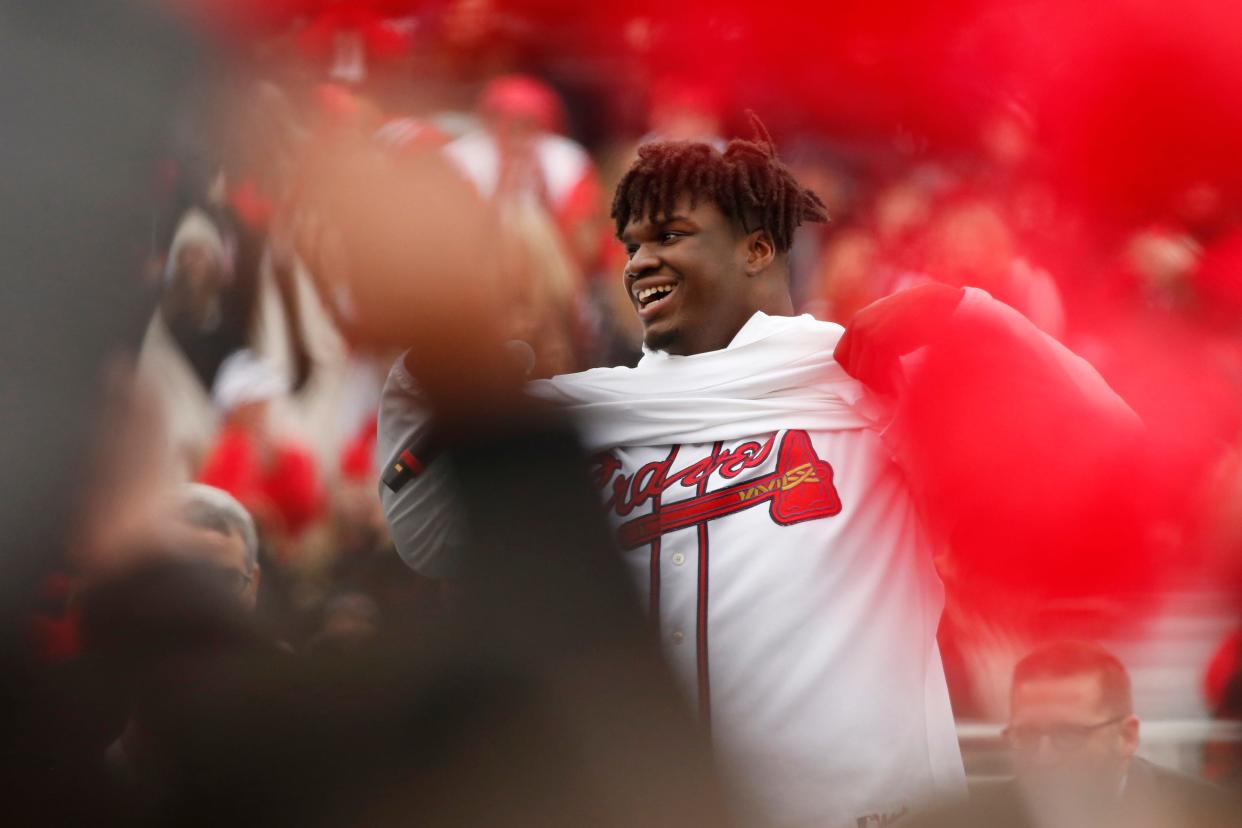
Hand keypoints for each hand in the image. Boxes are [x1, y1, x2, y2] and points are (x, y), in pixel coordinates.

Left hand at [833, 283, 964, 393]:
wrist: (938, 302)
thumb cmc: (917, 314)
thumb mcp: (887, 321)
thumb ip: (873, 337)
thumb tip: (864, 367)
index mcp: (857, 320)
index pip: (840, 356)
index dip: (856, 369)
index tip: (875, 374)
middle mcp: (858, 325)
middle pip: (852, 368)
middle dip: (870, 380)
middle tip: (890, 382)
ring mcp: (869, 333)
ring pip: (863, 374)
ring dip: (880, 384)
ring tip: (896, 382)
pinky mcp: (883, 341)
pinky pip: (878, 372)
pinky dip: (889, 382)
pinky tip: (902, 379)